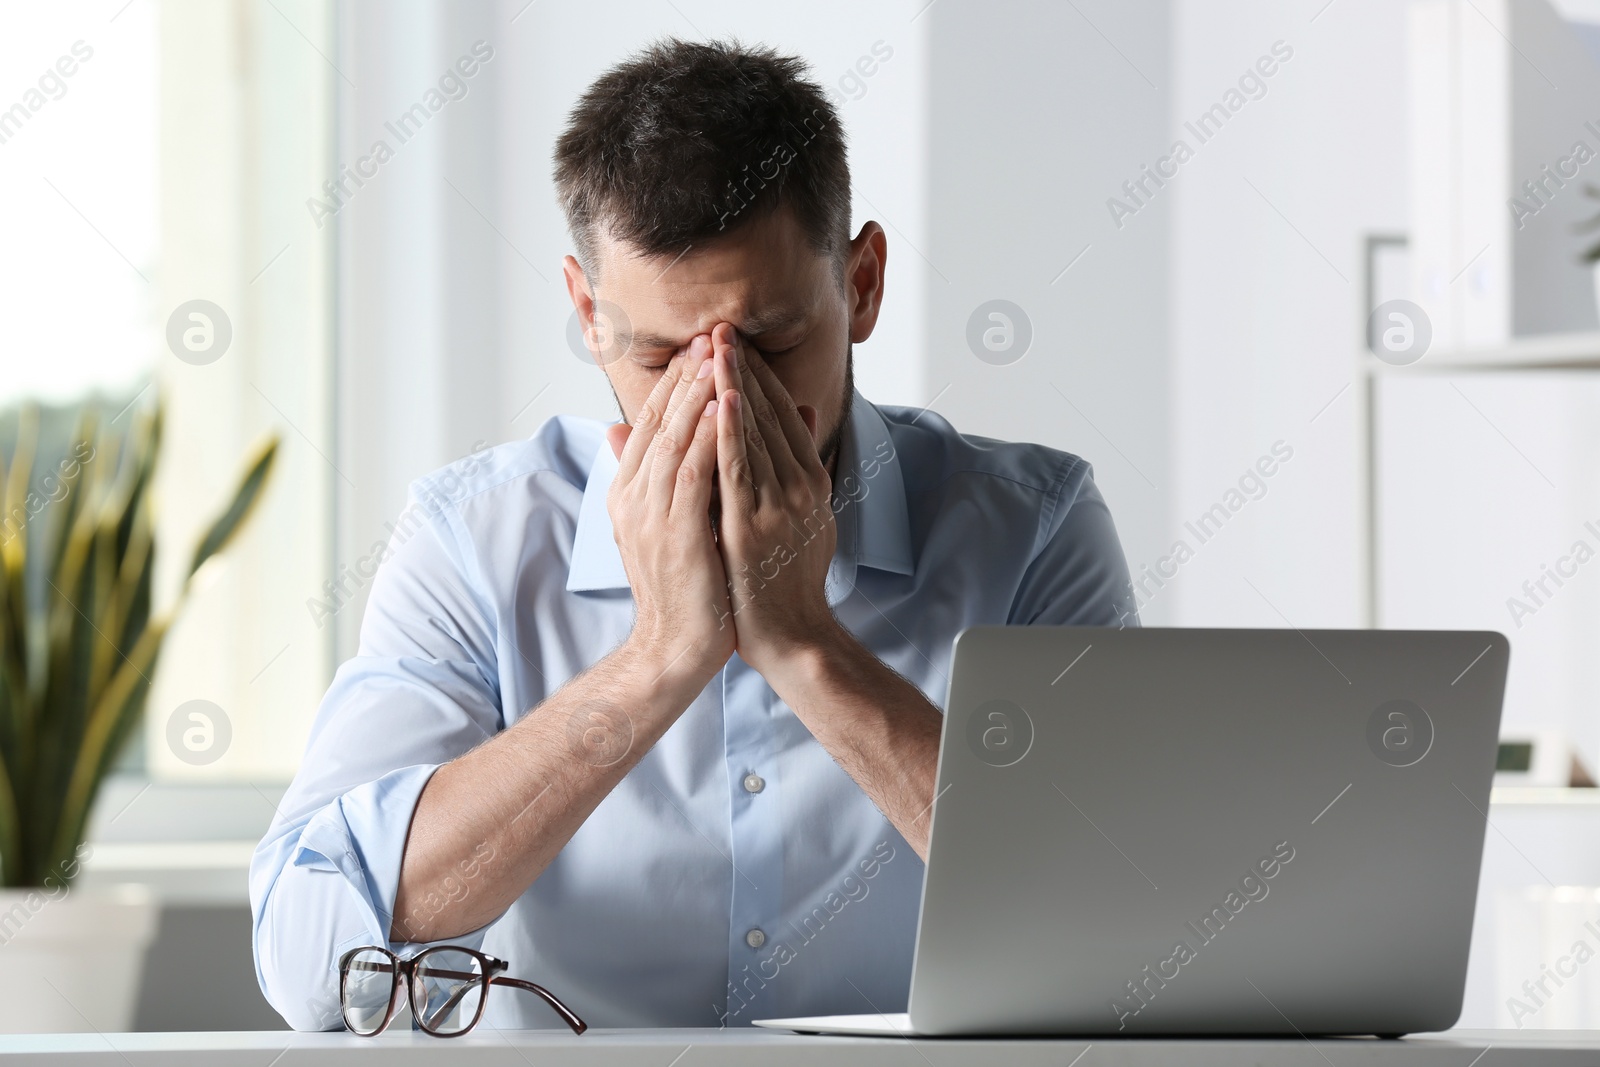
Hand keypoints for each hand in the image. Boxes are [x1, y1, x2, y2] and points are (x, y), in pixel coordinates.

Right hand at [605, 335, 733, 682]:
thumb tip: (624, 432)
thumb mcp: (664, 525)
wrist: (677, 649)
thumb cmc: (685, 588)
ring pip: (674, 439)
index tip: (702, 348)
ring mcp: (651, 516)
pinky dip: (707, 436)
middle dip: (688, 377)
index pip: (651, 424)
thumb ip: (655, 479)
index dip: (677, 384)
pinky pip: (692, 473)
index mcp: (629, 493)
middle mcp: (633, 498)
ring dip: (698, 394)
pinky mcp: (676, 534)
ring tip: (718, 355)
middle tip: (713, 335)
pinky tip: (725, 406)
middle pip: (659, 422)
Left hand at [709, 323, 840, 672]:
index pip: (783, 416)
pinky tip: (723, 397)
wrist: (793, 638)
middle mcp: (800, 487)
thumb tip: (793, 418)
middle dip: (744, 368)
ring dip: (734, 384)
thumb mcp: (801, 519)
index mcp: (810, 483)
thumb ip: (794, 468)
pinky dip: (731, 429)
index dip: (759, 376)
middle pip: (770, 415)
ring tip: (716, 344)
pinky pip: (739, 468)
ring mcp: (780, 505)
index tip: (736, 342)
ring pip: (754, 432)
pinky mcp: (754, 526)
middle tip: (721, 326)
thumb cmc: (788, 583)